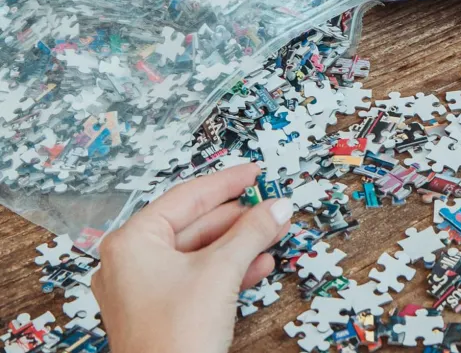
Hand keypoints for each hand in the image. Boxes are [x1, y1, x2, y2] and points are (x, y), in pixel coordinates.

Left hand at [93, 163, 292, 352]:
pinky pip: (198, 277)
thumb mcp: (221, 271)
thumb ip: (252, 231)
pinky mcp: (161, 312)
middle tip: (273, 205)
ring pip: (201, 252)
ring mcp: (144, 289)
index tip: (254, 174)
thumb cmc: (175, 337)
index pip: (186, 197)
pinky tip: (259, 265)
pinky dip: (229, 269)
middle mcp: (132, 262)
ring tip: (275, 232)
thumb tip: (277, 206)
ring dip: (241, 243)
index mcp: (132, 242)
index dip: (226, 183)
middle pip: (195, 224)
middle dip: (240, 218)